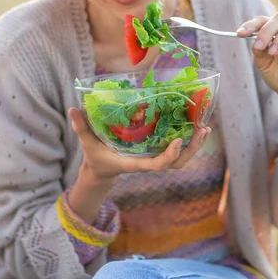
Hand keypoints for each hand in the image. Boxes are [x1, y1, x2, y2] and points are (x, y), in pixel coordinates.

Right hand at [68, 107, 210, 184]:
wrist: (102, 169)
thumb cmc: (95, 156)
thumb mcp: (87, 142)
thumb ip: (81, 127)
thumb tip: (72, 109)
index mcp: (133, 163)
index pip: (154, 165)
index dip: (168, 156)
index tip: (177, 142)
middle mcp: (147, 163)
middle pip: (176, 163)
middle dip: (190, 150)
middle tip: (202, 130)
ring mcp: (153, 159)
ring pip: (180, 159)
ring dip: (194, 145)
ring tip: (205, 128)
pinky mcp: (156, 152)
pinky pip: (176, 150)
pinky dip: (188, 140)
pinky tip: (195, 125)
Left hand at [237, 13, 277, 109]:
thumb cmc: (277, 76)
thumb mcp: (263, 65)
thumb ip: (259, 51)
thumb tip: (254, 40)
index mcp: (273, 33)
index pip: (262, 21)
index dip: (251, 25)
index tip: (240, 34)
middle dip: (267, 30)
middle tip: (260, 45)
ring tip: (274, 52)